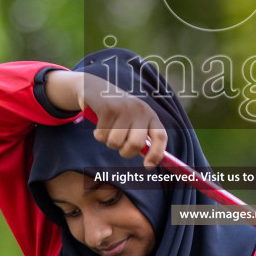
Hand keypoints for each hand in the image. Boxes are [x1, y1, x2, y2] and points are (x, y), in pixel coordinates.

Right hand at [45, 70, 169, 167]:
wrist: (96, 88)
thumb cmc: (118, 111)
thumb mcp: (134, 120)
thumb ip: (142, 137)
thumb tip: (150, 163)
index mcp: (150, 115)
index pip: (160, 136)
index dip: (157, 154)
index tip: (148, 166)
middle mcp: (140, 110)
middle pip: (135, 144)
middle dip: (125, 152)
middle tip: (120, 146)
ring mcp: (124, 108)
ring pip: (115, 143)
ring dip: (109, 142)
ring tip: (108, 130)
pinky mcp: (107, 108)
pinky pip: (102, 136)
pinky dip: (98, 135)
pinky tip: (100, 123)